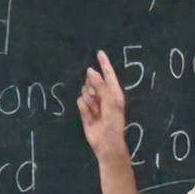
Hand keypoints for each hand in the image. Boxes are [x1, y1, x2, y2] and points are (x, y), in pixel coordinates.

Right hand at [76, 51, 130, 169]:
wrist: (106, 141)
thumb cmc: (113, 120)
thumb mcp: (110, 100)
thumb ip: (100, 84)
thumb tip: (90, 71)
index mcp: (114, 91)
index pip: (108, 74)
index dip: (104, 63)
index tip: (99, 52)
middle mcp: (104, 95)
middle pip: (93, 81)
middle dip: (93, 86)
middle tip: (97, 98)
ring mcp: (94, 102)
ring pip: (85, 91)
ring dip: (90, 100)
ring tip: (96, 111)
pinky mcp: (85, 110)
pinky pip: (80, 101)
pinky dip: (85, 107)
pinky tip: (91, 116)